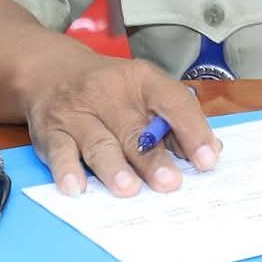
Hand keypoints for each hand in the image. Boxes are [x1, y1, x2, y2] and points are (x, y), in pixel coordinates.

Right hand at [20, 51, 219, 197]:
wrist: (53, 72)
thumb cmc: (111, 89)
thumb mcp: (146, 90)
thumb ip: (176, 119)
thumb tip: (209, 151)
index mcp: (143, 80)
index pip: (173, 101)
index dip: (192, 130)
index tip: (207, 159)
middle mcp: (109, 94)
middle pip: (135, 130)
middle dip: (153, 159)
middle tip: (170, 183)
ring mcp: (78, 113)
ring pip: (99, 143)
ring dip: (114, 168)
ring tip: (129, 189)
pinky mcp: (51, 131)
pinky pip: (59, 152)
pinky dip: (67, 171)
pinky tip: (77, 188)